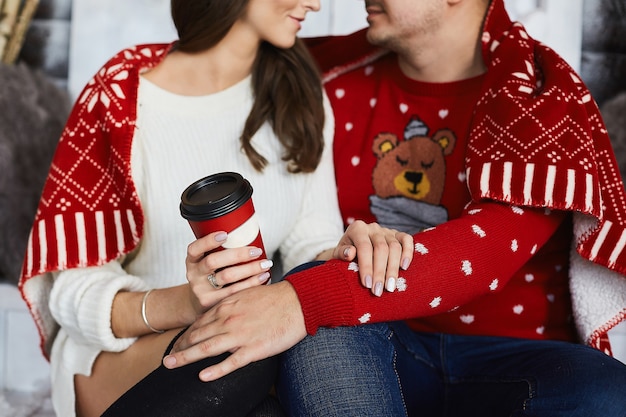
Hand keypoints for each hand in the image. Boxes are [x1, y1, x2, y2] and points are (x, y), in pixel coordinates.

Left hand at [163, 281, 305, 380]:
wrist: (297, 302)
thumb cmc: (275, 298)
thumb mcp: (246, 294)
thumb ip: (230, 305)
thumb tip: (218, 313)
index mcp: (227, 306)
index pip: (199, 323)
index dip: (185, 335)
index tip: (177, 344)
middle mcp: (229, 320)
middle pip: (197, 336)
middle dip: (179, 347)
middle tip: (168, 358)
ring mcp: (240, 335)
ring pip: (206, 348)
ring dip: (185, 357)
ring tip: (170, 364)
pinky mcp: (254, 349)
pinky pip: (231, 362)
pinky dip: (215, 370)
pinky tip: (202, 376)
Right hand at [186, 231, 272, 315]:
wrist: (197, 303)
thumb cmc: (209, 277)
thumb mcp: (206, 262)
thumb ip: (219, 251)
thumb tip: (249, 235)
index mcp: (192, 261)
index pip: (194, 249)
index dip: (208, 241)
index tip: (225, 234)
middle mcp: (194, 275)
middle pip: (213, 261)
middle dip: (237, 254)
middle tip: (256, 251)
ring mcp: (201, 290)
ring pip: (227, 277)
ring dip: (249, 269)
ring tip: (264, 264)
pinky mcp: (211, 303)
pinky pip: (235, 291)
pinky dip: (252, 283)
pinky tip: (262, 277)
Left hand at [330, 220, 413, 296]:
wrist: (353, 246)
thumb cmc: (345, 253)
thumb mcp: (338, 254)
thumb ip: (341, 253)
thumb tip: (350, 253)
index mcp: (357, 229)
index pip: (364, 247)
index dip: (366, 266)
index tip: (367, 284)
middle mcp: (373, 227)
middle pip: (381, 248)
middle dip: (380, 272)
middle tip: (378, 291)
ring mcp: (387, 230)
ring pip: (395, 247)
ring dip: (393, 269)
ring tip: (390, 287)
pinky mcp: (398, 234)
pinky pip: (407, 240)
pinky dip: (408, 253)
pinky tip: (404, 267)